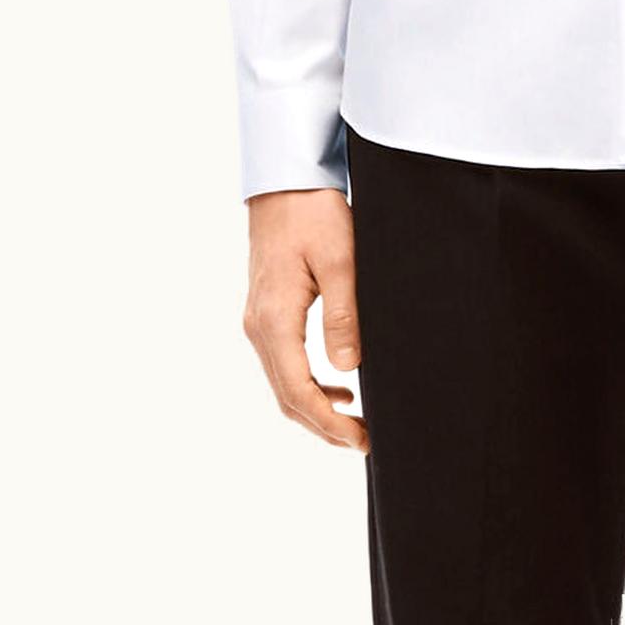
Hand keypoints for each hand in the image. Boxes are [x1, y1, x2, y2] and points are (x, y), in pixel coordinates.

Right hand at [242, 188, 370, 451]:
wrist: (285, 182)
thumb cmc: (313, 214)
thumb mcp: (340, 262)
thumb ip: (344, 316)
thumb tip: (347, 369)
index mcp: (274, 320)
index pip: (298, 391)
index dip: (329, 424)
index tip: (362, 440)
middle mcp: (258, 327)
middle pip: (286, 397)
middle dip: (324, 427)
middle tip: (365, 442)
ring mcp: (259, 322)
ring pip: (283, 384)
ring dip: (316, 410)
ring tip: (356, 424)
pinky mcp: (267, 314)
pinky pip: (283, 364)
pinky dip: (309, 386)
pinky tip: (340, 389)